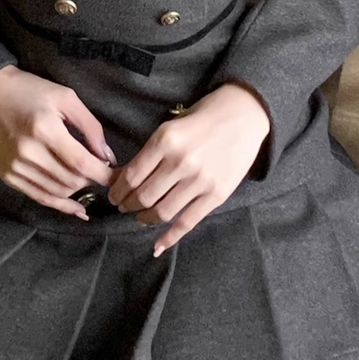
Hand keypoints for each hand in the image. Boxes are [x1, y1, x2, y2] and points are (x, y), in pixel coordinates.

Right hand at [0, 65, 115, 218]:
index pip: (81, 164)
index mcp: (45, 129)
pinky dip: (61, 204)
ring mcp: (15, 168)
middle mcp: (28, 153)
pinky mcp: (8, 176)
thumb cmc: (30, 90)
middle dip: (92, 179)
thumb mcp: (66, 97)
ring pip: (58, 192)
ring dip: (78, 190)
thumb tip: (107, 157)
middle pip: (71, 181)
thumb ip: (90, 127)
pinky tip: (77, 208)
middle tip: (100, 169)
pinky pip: (39, 198)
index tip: (119, 176)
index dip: (104, 175)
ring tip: (86, 178)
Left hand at [108, 84, 271, 255]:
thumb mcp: (171, 126)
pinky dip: (170, 237)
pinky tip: (157, 245)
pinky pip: (187, 222)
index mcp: (165, 140)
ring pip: (162, 212)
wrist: (244, 114)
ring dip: (145, 218)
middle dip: (128, 205)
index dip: (118, 190)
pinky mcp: (216, 195)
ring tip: (140, 217)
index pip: (132, 175)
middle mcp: (180, 162)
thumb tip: (126, 177)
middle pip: (144, 196)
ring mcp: (199, 181)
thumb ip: (152, 151)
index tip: (114, 194)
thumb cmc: (204, 116)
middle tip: (124, 206)